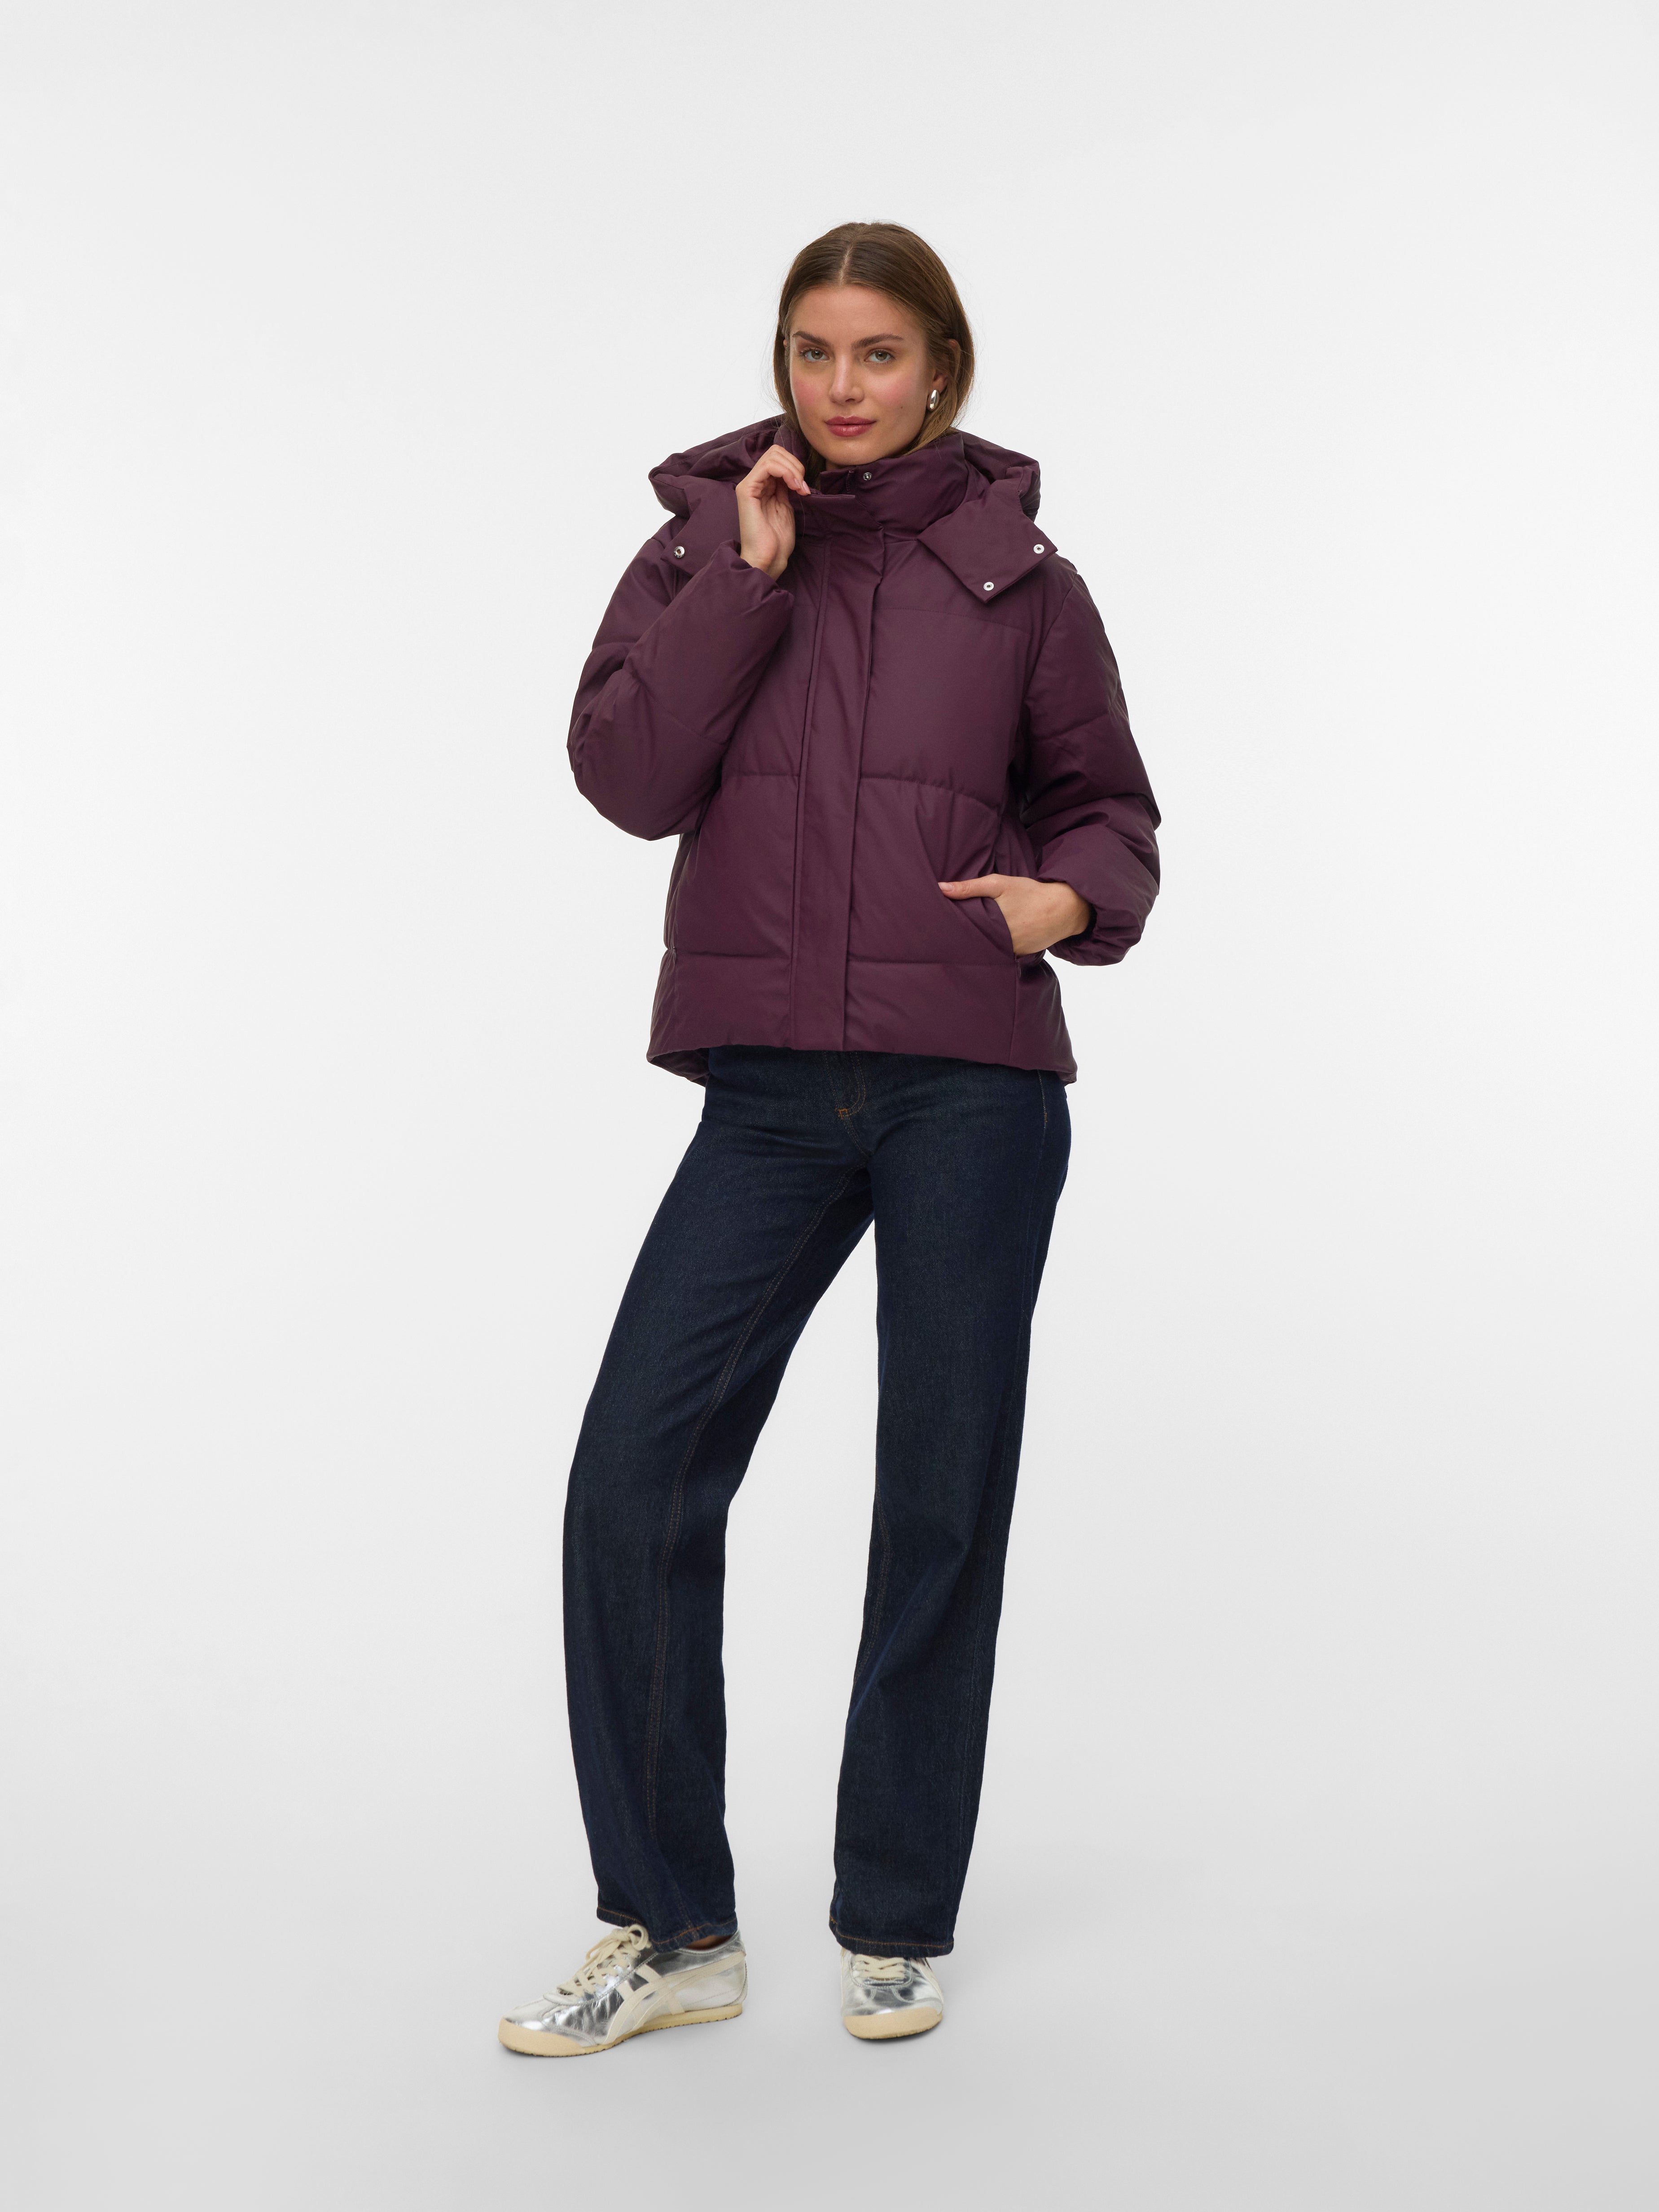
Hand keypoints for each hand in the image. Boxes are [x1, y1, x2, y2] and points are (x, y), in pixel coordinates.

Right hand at [735, 444, 807, 579]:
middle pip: (775, 452)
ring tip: (799, 488)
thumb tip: (795, 472)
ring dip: (793, 469)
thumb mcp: (786, 506)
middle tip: (803, 486)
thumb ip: (786, 488)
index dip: (795, 466)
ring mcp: (749, 485)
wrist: (768, 559)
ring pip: (772, 455)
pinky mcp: (747, 490)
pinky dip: (786, 472)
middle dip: (795, 465)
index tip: (804, 487)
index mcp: (762, 486)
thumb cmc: (777, 539)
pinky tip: (794, 486)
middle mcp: (754, 482)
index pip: (778, 459)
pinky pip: (767, 466)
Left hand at [937, 873, 1090, 954]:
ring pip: (986, 951)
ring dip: (976, 948)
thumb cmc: (1029, 893)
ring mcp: (1009, 951)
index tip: (934, 931)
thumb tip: (940, 888)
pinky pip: (1000, 956)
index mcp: (991, 923)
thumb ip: (970, 887)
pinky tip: (984, 948)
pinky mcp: (1018, 956)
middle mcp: (999, 941)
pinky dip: (992, 952)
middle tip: (942, 940)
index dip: (949, 932)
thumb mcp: (999, 884)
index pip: (962, 932)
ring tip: (959, 946)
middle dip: (960, 942)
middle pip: (973, 943)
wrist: (1063, 909)